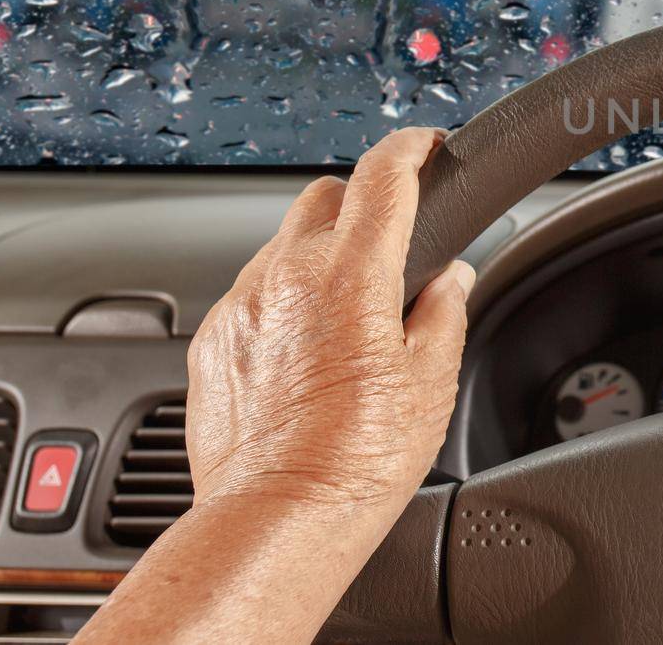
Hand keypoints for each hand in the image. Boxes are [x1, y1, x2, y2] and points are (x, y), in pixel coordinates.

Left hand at [187, 127, 473, 516]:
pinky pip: (250, 294)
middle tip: (391, 237)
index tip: (423, 145)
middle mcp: (286, 275)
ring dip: (318, 256)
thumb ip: (444, 312)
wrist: (279, 518)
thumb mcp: (431, 382)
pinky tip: (306, 350)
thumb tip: (452, 280)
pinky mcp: (211, 341)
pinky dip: (281, 302)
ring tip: (348, 312)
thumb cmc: (356, 460)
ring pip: (281, 244)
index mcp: (351, 274)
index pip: (382, 176)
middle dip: (360, 201)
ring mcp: (240, 306)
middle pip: (324, 195)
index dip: (409, 148)